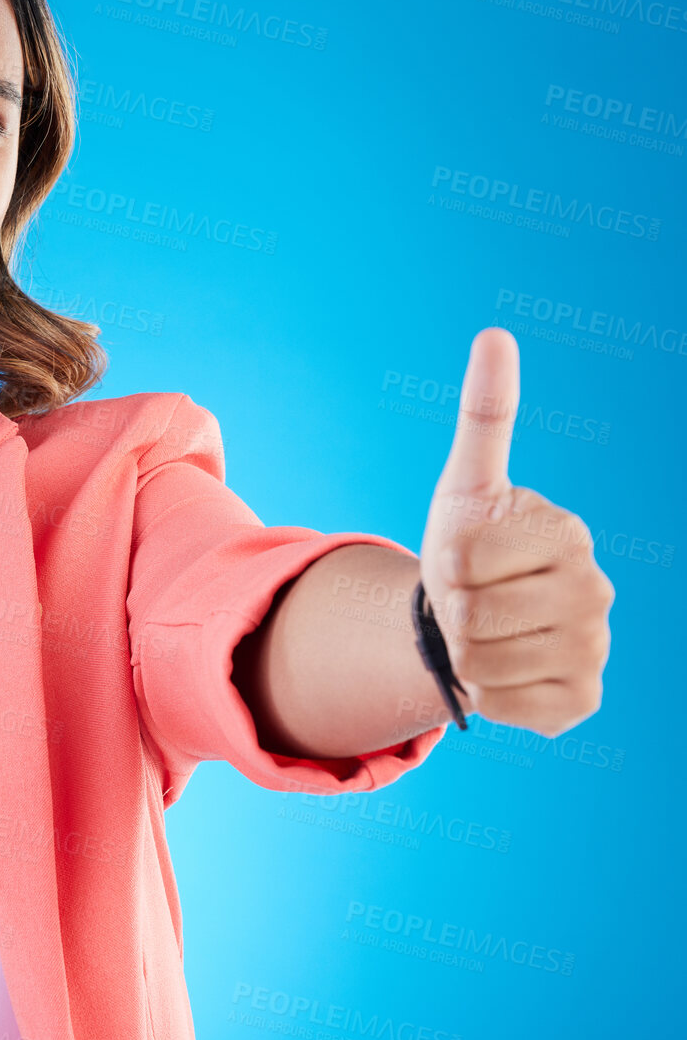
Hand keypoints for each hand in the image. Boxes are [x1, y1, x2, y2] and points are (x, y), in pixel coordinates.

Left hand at [418, 328, 612, 736]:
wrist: (469, 617)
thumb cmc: (466, 546)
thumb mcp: (466, 483)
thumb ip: (485, 414)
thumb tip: (495, 334)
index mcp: (568, 533)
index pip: (462, 559)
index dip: (443, 563)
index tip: (463, 558)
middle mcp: (596, 591)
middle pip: (470, 613)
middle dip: (450, 609)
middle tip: (469, 601)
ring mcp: (597, 650)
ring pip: (482, 663)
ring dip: (462, 653)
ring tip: (482, 633)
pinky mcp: (581, 702)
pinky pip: (503, 706)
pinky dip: (483, 694)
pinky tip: (501, 669)